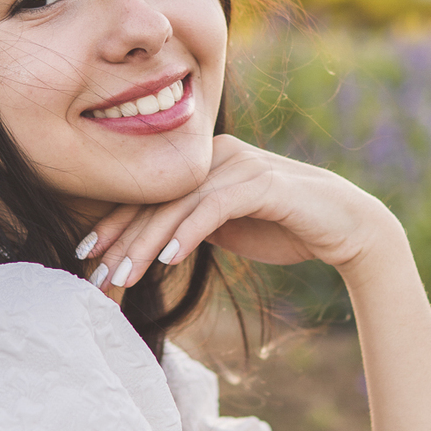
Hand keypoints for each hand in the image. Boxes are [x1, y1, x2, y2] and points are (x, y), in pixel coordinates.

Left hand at [76, 135, 398, 289]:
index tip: (86, 257)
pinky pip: (215, 207)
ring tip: (123, 274)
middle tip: (96, 275)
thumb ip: (191, 224)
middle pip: (156, 197)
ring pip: (179, 204)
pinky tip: (167, 259)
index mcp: (204, 162)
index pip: (148, 194)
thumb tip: (147, 245)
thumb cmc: (284, 227)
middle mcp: (217, 156)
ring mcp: (240, 165)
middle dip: (120, 238)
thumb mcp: (226, 227)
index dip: (112, 225)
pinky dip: (189, 232)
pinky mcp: (263, 183)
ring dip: (147, 242)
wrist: (345, 226)